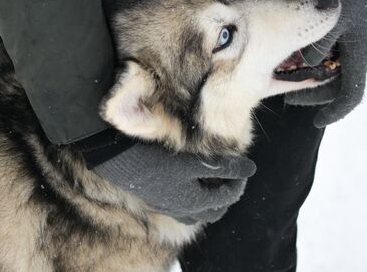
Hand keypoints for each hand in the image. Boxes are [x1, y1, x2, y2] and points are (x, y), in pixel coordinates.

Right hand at [94, 143, 255, 223]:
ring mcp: (167, 205)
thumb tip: (250, 169)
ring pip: (196, 210)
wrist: (116, 156)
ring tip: (213, 181)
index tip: (247, 167)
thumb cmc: (156, 158)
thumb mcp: (193, 162)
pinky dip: (192, 195)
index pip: (227, 197)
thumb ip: (223, 167)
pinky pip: (180, 204)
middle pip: (212, 210)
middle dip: (226, 194)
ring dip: (208, 199)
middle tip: (233, 177)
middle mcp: (181, 209)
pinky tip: (190, 181)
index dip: (240, 181)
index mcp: (194, 203)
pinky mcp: (155, 197)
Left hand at [285, 0, 366, 126]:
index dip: (334, 112)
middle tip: (290, 98)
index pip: (350, 97)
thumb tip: (307, 64)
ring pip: (335, 76)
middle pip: (337, 88)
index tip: (318, 122)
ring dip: (314, 82)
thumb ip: (318, 45)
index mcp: (358, 59)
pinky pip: (335, 63)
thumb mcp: (332, 21)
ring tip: (291, 81)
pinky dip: (319, 68)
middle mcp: (359, 59)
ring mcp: (356, 51)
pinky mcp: (352, 42)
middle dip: (313, 96)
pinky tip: (301, 64)